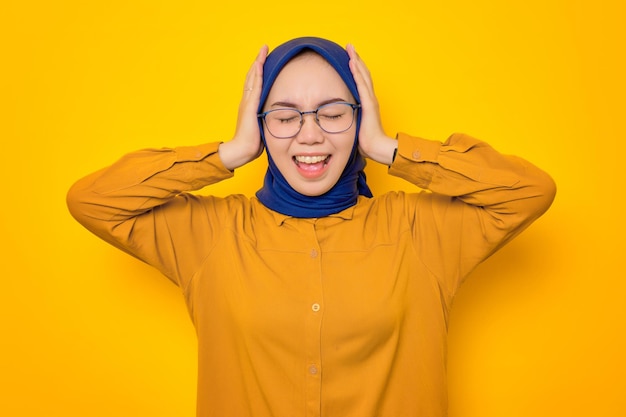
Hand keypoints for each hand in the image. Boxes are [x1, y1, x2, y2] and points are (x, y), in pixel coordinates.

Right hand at [218, 45, 268, 169]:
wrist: (242, 150)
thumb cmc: (252, 143)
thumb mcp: (262, 127)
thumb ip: (267, 119)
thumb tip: (279, 119)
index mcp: (249, 105)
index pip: (254, 84)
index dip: (259, 71)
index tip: (264, 60)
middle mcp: (246, 100)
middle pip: (252, 76)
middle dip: (258, 62)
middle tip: (264, 48)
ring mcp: (247, 102)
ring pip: (252, 78)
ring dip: (258, 63)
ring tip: (263, 51)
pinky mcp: (250, 106)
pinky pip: (254, 86)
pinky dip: (257, 74)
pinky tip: (260, 65)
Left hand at [347, 44, 396, 164]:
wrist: (376, 147)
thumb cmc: (366, 140)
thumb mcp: (354, 125)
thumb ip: (349, 118)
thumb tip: (336, 119)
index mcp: (367, 102)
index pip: (361, 80)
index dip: (356, 68)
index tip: (349, 58)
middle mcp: (370, 98)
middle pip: (363, 73)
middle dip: (356, 59)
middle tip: (350, 47)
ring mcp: (370, 100)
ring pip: (363, 75)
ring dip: (356, 61)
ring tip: (350, 49)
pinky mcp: (369, 104)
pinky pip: (362, 85)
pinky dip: (357, 73)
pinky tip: (352, 63)